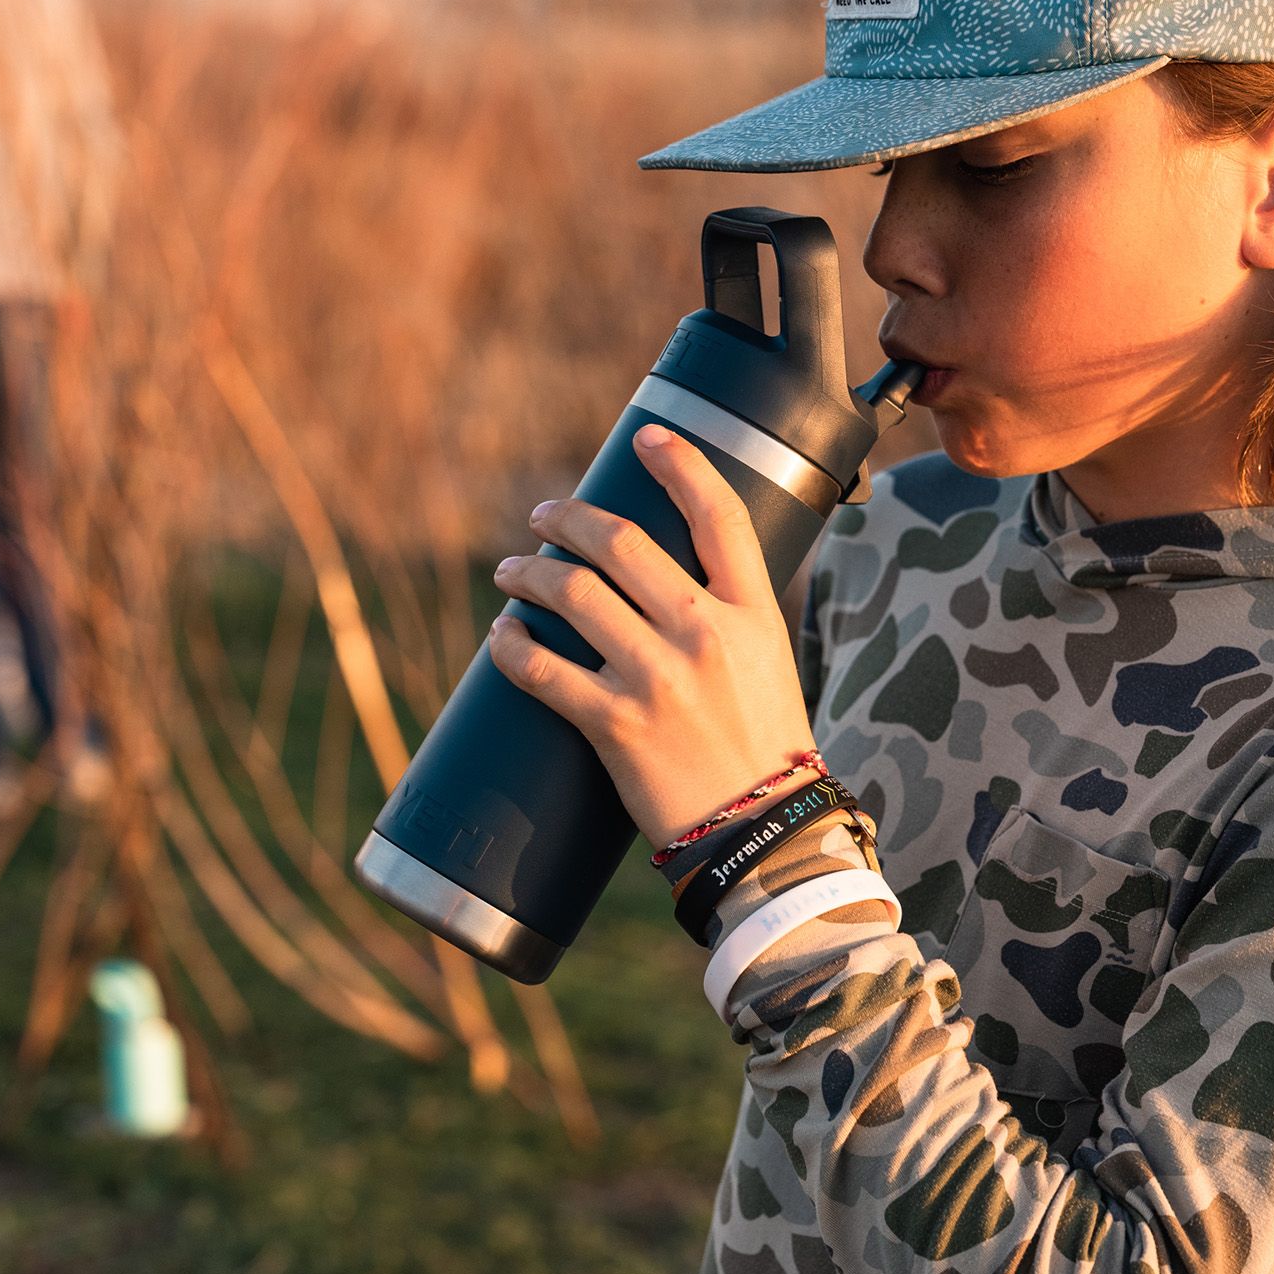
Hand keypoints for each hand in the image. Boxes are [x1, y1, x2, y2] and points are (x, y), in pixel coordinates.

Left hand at [486, 423, 817, 853]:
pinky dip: (511, 644)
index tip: (646, 437)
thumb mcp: (770, 664)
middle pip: (622, 541)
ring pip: (572, 593)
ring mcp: (658, 677)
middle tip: (543, 517)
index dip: (680, 463)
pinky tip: (503, 635)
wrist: (766, 836)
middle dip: (567, 518)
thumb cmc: (766, 751)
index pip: (719, 514)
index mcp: (753, 613)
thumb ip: (728, 619)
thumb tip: (669, 584)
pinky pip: (541, 668)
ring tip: (511, 572)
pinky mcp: (615, 725)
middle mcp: (706, 634)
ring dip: (527, 573)